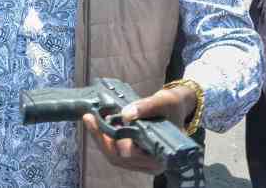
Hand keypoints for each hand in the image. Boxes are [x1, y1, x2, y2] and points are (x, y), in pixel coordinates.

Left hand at [82, 86, 196, 174]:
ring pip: (114, 155)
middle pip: (118, 158)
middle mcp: (150, 163)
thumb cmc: (173, 106)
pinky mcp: (134, 154)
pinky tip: (97, 123)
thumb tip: (125, 114)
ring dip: (100, 137)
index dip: (111, 141)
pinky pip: (116, 150)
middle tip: (88, 118)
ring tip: (90, 119)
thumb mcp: (163, 102)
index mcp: (160, 156)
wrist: (176, 107)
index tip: (100, 122)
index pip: (130, 155)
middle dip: (100, 138)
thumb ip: (146, 107)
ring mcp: (141, 161)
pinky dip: (105, 137)